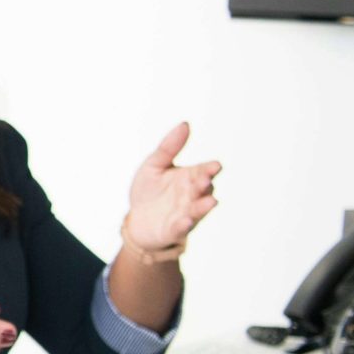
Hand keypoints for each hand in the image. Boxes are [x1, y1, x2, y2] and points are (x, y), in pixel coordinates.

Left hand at [121, 121, 220, 259]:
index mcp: (190, 177)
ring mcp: (186, 213)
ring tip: (210, 202)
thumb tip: (185, 123)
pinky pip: (181, 228)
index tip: (215, 166)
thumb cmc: (150, 190)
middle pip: (203, 189)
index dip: (210, 169)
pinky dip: (184, 225)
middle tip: (205, 180)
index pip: (204, 171)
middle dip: (205, 185)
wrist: (138, 219)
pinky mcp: (175, 229)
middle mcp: (193, 195)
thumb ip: (169, 147)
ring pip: (198, 209)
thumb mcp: (154, 165)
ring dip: (203, 206)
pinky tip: (185, 221)